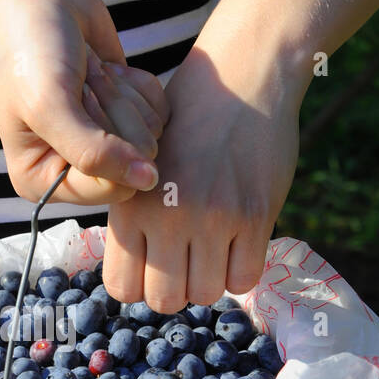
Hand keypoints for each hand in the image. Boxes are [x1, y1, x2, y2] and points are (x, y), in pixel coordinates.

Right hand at [0, 0, 168, 204]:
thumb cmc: (29, 50)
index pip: (111, 189)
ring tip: (88, 73)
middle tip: (82, 82)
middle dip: (114, 113)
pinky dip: (138, 83)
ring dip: (123, 94)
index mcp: (43, 181)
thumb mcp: (51, 105)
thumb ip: (95, 154)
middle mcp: (76, 169)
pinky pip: (160, 111)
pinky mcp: (126, 111)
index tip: (78, 102)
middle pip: (136, 162)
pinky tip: (106, 68)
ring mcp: (105, 141)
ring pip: (152, 134)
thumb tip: (149, 181)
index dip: (107, 144)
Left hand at [101, 40, 301, 311]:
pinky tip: (240, 245)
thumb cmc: (187, 121)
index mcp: (131, 205)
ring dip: (210, 281)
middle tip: (186, 263)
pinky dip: (242, 269)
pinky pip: (246, 279)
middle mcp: (166, 216)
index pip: (122, 287)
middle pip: (165, 301)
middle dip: (175, 289)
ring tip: (213, 251)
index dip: (140, 285)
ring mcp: (213, 218)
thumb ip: (135, 216)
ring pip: (206, 295)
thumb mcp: (141, 165)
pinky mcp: (255, 215)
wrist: (241, 78)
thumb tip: (138, 274)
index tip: (153, 267)